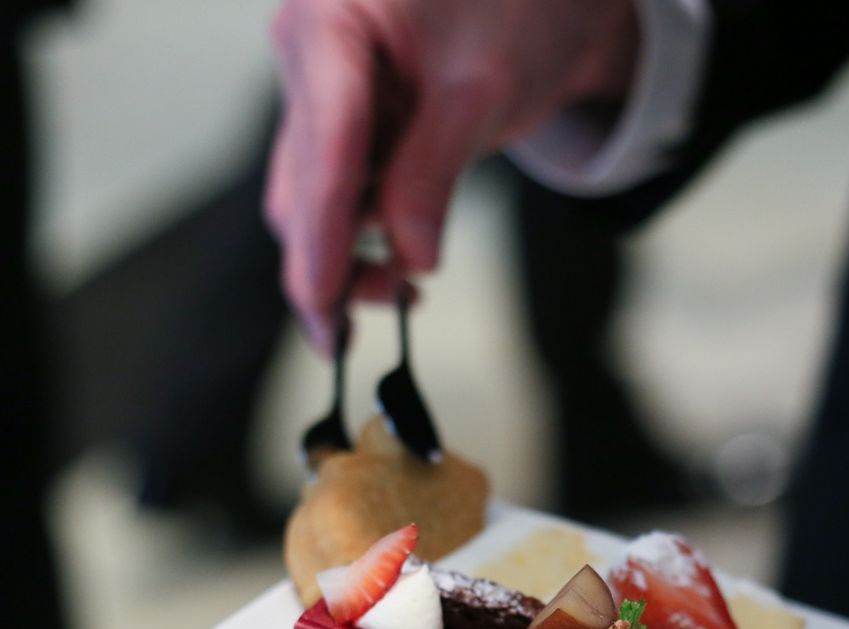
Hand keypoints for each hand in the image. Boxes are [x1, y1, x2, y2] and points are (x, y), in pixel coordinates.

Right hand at [264, 0, 638, 349]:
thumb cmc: (515, 9)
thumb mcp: (482, 93)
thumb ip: (433, 174)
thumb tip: (410, 255)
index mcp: (330, 23)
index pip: (325, 149)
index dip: (324, 235)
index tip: (324, 300)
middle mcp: (307, 56)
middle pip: (300, 188)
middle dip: (329, 267)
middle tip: (347, 341)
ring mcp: (319, 93)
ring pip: (312, 204)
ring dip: (350, 259)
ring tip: (408, 291)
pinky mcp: (341, 126)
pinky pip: (339, 197)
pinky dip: (367, 238)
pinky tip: (404, 263)